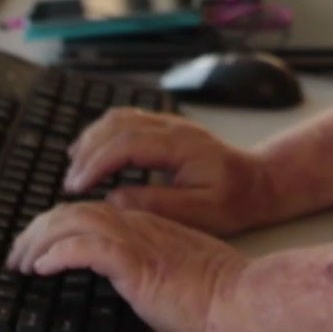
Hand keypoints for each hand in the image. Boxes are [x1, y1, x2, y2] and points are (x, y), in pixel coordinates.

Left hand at [6, 202, 246, 331]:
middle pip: (73, 211)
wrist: (245, 299)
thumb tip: (128, 284)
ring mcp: (139, 242)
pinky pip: (87, 248)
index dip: (57, 227)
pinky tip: (43, 268)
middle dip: (37, 231)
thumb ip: (151, 269)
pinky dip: (59, 253)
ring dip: (39, 241)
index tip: (36, 250)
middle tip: (15, 256)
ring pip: (74, 222)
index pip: (91, 214)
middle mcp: (140, 226)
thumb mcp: (178, 275)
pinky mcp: (138, 263)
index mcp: (150, 226)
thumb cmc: (221, 297)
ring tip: (21, 262)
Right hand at [64, 109, 280, 235]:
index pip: (128, 143)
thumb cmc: (236, 201)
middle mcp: (174, 127)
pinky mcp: (166, 129)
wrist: (262, 182)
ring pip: (119, 118)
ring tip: (75, 170)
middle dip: (88, 152)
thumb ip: (159, 205)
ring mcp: (170, 124)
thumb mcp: (202, 212)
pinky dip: (102, 135)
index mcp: (182, 145)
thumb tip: (115, 199)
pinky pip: (126, 121)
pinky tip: (91, 154)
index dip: (97, 162)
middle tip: (70, 184)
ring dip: (91, 140)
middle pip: (117, 125)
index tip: (77, 186)